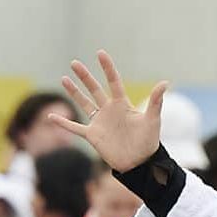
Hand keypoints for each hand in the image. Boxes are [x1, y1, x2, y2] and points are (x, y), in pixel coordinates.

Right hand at [52, 50, 165, 171]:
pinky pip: (75, 127)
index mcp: (122, 104)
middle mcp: (109, 110)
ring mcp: (100, 122)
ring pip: (84, 103)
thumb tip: (165, 82)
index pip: (113, 81)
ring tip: (64, 78)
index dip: (107, 68)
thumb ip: (155, 101)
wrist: (140, 163)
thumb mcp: (152, 120)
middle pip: (94, 89)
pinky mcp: (93, 135)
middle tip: (74, 62)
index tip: (100, 53)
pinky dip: (63, 123)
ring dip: (74, 92)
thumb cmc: (148, 141)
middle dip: (85, 76)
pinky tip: (51, 117)